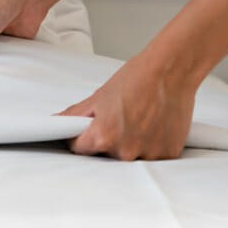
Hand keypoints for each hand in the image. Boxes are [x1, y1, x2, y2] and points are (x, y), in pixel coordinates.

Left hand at [59, 52, 195, 160]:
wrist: (171, 70)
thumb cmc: (137, 78)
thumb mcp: (99, 96)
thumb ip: (76, 115)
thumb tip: (57, 122)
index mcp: (103, 136)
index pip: (79, 148)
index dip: (77, 137)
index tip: (82, 131)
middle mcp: (126, 151)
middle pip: (105, 155)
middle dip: (106, 140)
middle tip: (118, 118)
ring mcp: (149, 154)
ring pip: (129, 157)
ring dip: (129, 144)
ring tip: (137, 119)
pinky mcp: (168, 153)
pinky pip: (151, 155)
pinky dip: (149, 144)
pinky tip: (152, 125)